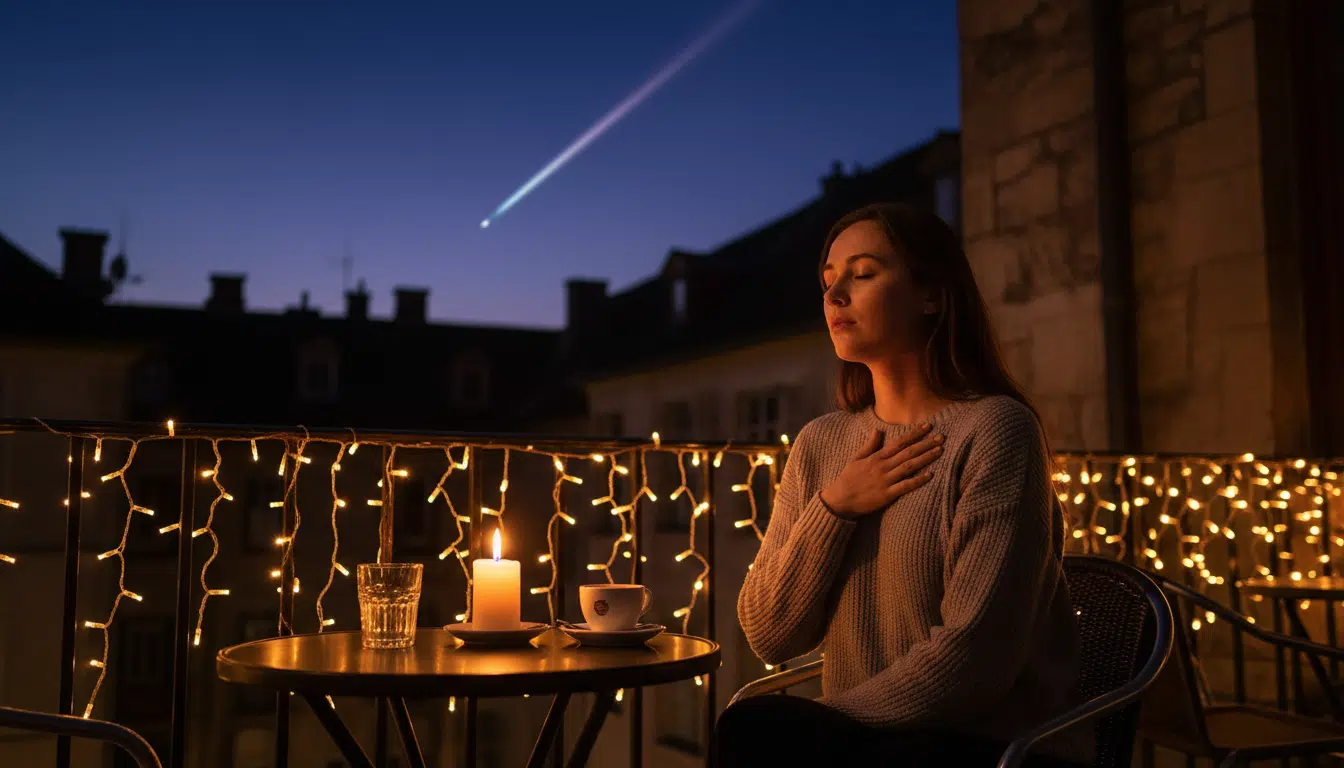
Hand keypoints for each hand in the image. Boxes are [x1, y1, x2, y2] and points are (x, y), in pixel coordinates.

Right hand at [819, 425, 943, 519]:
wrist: (840, 500)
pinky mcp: (887, 495)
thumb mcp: (856, 458)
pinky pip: (905, 486)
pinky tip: (930, 475)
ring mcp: (885, 480)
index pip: (899, 442)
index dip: (914, 434)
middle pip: (908, 452)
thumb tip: (878, 430)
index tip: (927, 426)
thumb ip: (870, 445)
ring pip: (909, 466)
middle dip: (925, 443)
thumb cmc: (848, 479)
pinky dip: (918, 480)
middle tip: (941, 437)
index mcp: (876, 457)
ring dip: (925, 458)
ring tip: (940, 451)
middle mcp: (883, 466)